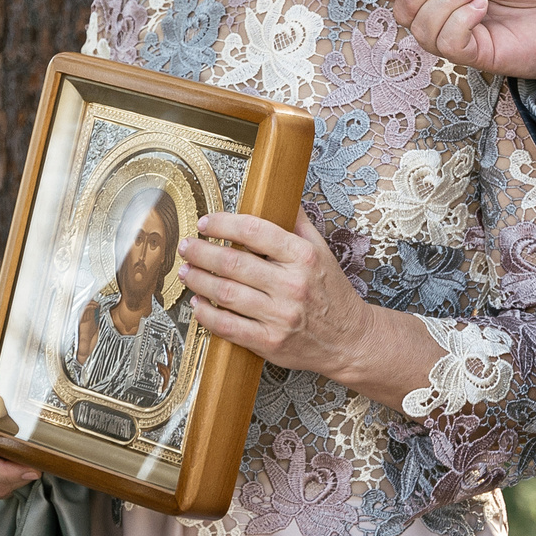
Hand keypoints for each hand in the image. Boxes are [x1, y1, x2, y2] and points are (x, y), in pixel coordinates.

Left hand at [177, 210, 386, 390]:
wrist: (350, 340)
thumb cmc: (332, 292)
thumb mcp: (322, 251)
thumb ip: (298, 222)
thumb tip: (280, 193)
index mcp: (303, 257)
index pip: (254, 231)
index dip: (223, 224)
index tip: (205, 223)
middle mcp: (292, 285)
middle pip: (233, 263)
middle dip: (202, 252)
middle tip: (186, 246)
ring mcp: (280, 316)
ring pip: (226, 294)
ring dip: (199, 280)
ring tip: (185, 271)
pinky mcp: (271, 342)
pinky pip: (229, 326)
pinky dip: (207, 315)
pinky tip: (197, 304)